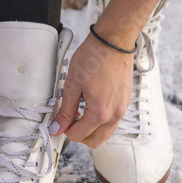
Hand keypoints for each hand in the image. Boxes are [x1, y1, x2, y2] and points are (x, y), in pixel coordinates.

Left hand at [49, 32, 132, 147]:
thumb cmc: (94, 58)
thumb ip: (64, 110)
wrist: (113, 41)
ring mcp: (122, 109)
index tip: (60, 119)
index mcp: (100, 113)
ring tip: (79, 109)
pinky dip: (100, 119)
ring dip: (90, 128)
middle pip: (95, 141)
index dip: (65, 129)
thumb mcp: (72, 85)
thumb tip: (56, 127)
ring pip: (105, 133)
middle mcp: (115, 115)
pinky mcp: (125, 102)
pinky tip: (91, 103)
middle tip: (69, 118)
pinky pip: (112, 121)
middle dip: (79, 134)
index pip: (79, 136)